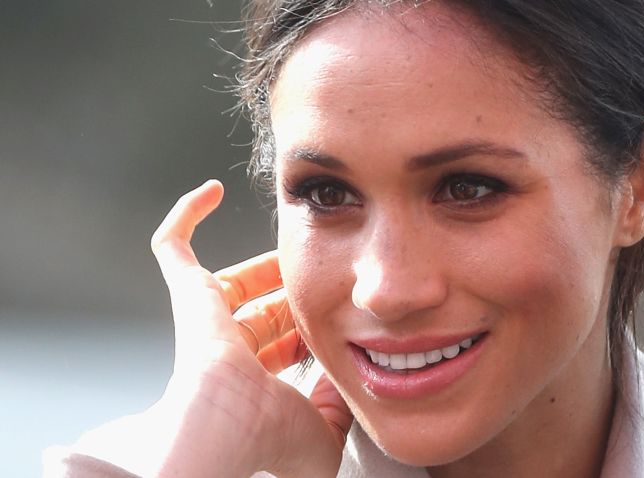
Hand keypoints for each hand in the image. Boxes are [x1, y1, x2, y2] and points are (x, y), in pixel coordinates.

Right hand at [75, 181, 351, 477]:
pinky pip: (173, 246)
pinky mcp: (187, 294)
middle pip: (258, 309)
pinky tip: (213, 191)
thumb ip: (339, 408)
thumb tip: (345, 379)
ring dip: (261, 262)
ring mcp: (204, 320)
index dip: (306, 331)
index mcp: (253, 380)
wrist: (229, 429)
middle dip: (291, 293)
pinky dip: (186, 215)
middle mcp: (227, 350)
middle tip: (326, 277)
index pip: (279, 345)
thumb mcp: (324, 431)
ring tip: (294, 240)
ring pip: (225, 281)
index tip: (342, 323)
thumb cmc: (269, 438)